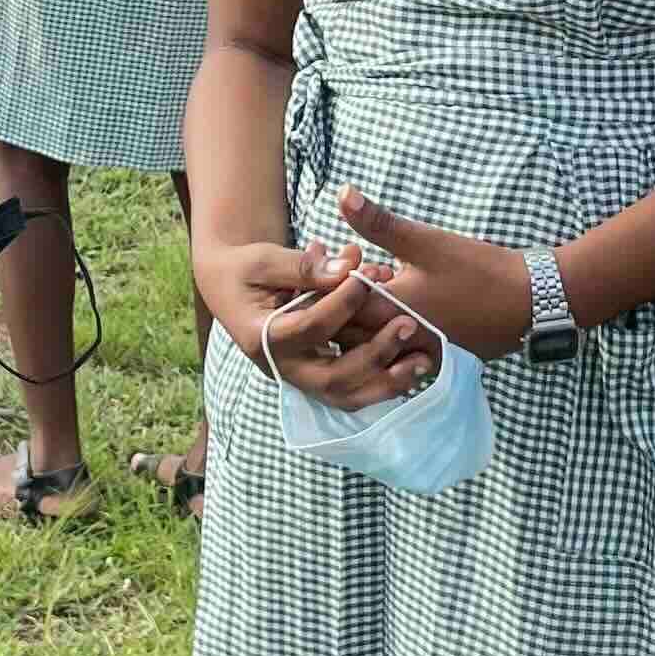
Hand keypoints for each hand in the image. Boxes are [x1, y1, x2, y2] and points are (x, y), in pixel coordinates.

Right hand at [202, 237, 435, 406]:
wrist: (231, 287)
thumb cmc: (246, 268)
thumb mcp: (264, 259)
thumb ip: (303, 266)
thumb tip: (347, 268)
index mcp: (260, 338)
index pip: (310, 329)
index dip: (343, 303)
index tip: (368, 276)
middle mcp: (280, 367)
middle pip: (332, 378)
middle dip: (375, 352)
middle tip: (409, 322)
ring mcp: (299, 378)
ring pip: (346, 396)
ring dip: (387, 381)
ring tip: (424, 360)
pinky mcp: (314, 378)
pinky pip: (351, 393)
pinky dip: (382, 384)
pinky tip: (413, 368)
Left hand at [331, 187, 532, 359]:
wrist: (531, 302)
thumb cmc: (478, 270)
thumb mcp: (426, 241)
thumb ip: (379, 222)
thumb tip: (342, 192)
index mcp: (387, 312)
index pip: (333, 308)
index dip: (322, 285)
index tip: (320, 260)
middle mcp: (395, 342)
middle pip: (346, 332)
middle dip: (335, 303)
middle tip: (336, 274)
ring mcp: (415, 357)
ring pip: (369, 346)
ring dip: (358, 322)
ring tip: (362, 291)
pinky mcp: (433, 362)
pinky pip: (395, 354)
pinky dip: (384, 334)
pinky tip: (390, 311)